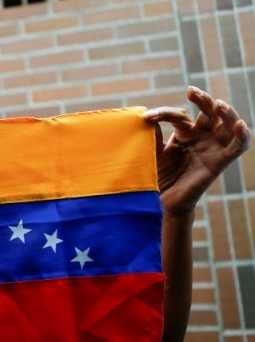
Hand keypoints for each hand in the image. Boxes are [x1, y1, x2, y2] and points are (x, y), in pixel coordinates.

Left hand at [143, 86, 250, 214]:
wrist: (162, 201)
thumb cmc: (157, 176)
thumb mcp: (153, 153)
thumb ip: (153, 136)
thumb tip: (145, 117)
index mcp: (184, 133)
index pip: (180, 115)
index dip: (164, 114)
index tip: (147, 117)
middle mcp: (201, 137)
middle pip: (209, 112)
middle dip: (203, 100)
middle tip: (192, 91)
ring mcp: (213, 148)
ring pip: (227, 124)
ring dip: (226, 113)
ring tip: (218, 104)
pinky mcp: (221, 162)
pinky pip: (237, 147)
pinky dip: (242, 135)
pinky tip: (239, 125)